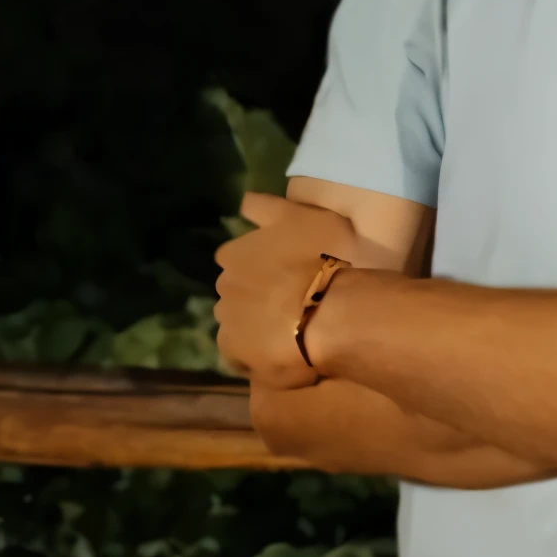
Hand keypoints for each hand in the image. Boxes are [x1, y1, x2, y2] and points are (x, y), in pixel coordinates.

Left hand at [214, 191, 366, 392]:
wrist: (332, 311)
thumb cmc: (323, 258)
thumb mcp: (299, 215)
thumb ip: (267, 207)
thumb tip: (243, 201)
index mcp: (234, 253)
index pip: (233, 258)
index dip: (257, 266)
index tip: (280, 272)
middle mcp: (224, 285)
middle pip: (235, 292)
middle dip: (254, 296)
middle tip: (288, 302)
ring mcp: (227, 321)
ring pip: (236, 323)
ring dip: (254, 325)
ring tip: (288, 332)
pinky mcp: (236, 352)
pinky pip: (239, 356)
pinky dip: (253, 355)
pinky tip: (279, 355)